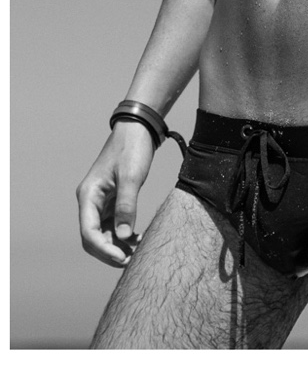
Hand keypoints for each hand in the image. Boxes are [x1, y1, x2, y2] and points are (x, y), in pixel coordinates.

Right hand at [76, 121, 154, 266]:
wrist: (138, 129)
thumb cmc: (132, 149)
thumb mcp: (131, 177)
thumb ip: (127, 206)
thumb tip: (123, 237)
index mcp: (88, 195)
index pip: (89, 232)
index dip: (104, 250)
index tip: (122, 258)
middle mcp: (90, 201)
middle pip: (93, 237)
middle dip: (110, 252)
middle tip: (131, 261)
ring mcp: (100, 201)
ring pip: (103, 233)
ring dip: (117, 245)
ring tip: (137, 252)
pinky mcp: (112, 200)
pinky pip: (112, 225)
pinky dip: (122, 235)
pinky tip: (137, 238)